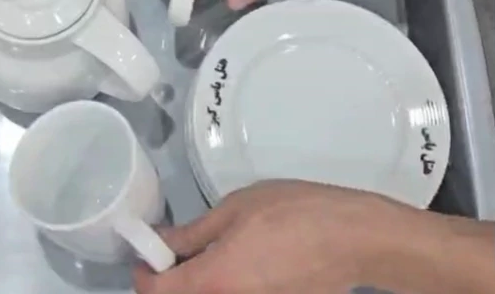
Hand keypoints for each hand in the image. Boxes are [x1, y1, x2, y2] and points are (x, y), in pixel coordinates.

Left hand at [132, 181, 404, 293]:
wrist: (351, 238)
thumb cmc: (292, 213)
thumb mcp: (236, 209)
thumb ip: (193, 232)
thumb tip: (161, 242)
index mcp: (213, 279)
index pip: (158, 292)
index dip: (143, 275)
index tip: (145, 256)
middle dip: (171, 283)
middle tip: (174, 254)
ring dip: (199, 284)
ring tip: (208, 254)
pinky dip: (224, 287)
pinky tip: (237, 263)